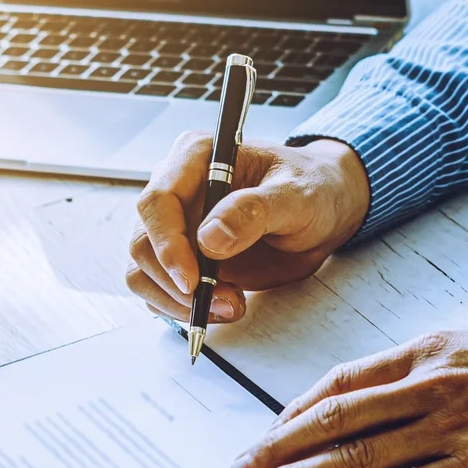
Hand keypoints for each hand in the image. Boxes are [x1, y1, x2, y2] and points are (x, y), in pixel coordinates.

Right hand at [125, 135, 370, 325]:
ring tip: (230, 305)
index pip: (158, 201)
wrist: (324, 212)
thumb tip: (209, 238)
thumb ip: (254, 211)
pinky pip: (160, 290)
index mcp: (197, 158)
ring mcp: (177, 227)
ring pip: (143, 272)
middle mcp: (177, 191)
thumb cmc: (312, 189)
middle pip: (143, 242)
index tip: (192, 280)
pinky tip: (223, 306)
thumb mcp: (296, 196)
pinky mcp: (183, 259)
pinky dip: (183, 309)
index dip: (167, 245)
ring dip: (178, 301)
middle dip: (176, 282)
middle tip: (224, 301)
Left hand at [229, 327, 467, 467]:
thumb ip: (435, 367)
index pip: (344, 382)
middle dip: (276, 446)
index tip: (267, 432)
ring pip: (354, 456)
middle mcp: (432, 385)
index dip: (296, 410)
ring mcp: (452, 428)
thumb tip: (390, 393)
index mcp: (432, 350)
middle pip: (333, 418)